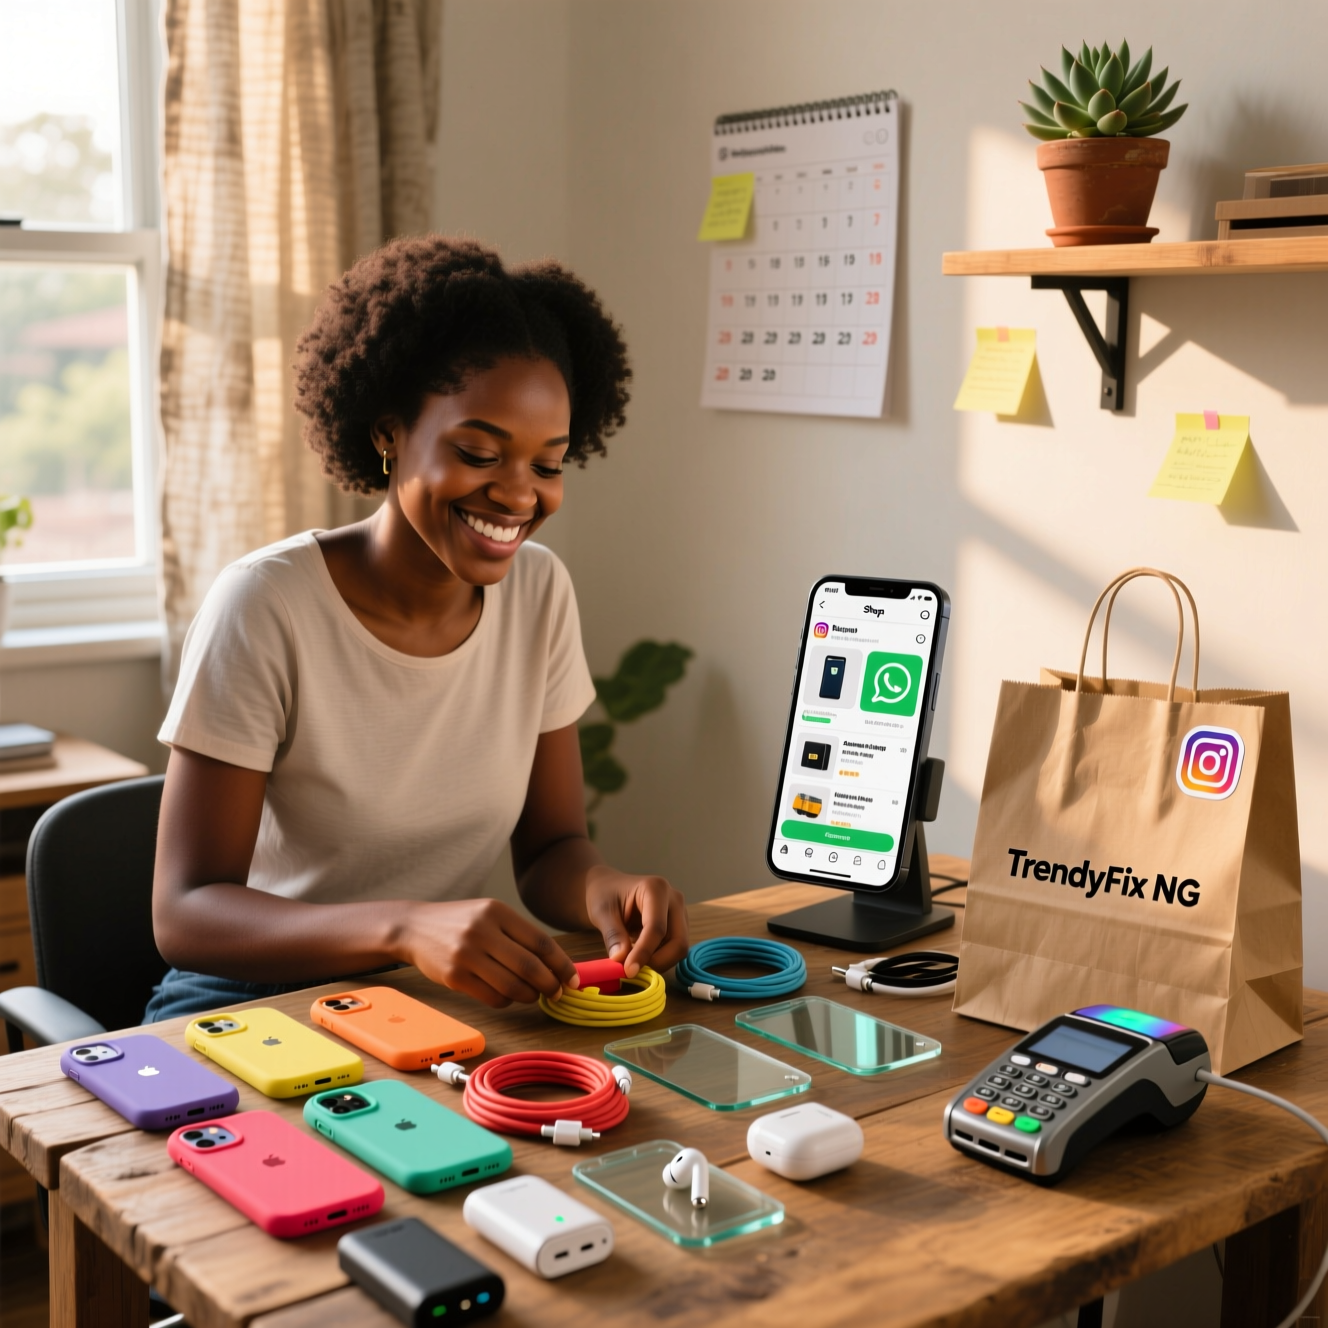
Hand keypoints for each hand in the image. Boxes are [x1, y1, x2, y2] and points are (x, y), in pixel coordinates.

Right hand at [399, 898, 577, 1007]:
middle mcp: (482, 931)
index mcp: (497, 912)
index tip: (573, 979)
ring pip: (513, 986)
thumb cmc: (461, 923)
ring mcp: (466, 955)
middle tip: (558, 992)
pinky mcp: (455, 977)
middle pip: (530, 967)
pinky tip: (508, 995)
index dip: (562, 964)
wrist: (415, 928)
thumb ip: (519, 935)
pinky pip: (493, 997)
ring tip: (534, 995)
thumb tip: (555, 964)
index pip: (541, 942)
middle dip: (551, 985)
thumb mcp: (489, 915)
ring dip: (530, 996)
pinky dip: (507, 1001)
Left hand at [584, 865, 688, 976]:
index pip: (656, 927)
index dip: (644, 952)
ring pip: (679, 948)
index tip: (628, 970)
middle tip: (632, 969)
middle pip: (678, 941)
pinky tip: (640, 953)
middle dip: (657, 961)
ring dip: (658, 961)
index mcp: (656, 888)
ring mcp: (680, 913)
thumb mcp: (602, 912)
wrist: (609, 888)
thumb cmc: (605, 895)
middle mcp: (675, 899)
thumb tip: (621, 958)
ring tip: (633, 959)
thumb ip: (612, 935)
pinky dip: (659, 958)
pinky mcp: (679, 925)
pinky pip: (675, 949)